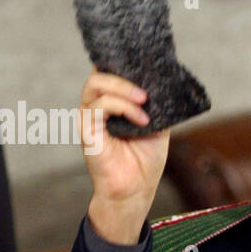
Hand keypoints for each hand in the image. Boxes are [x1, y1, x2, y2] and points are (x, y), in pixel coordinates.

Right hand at [80, 70, 169, 244]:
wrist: (137, 189)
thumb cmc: (145, 160)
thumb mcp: (158, 125)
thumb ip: (156, 103)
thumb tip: (164, 80)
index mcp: (111, 103)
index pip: (108, 71)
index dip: (121, 62)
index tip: (144, 62)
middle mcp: (96, 107)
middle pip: (99, 73)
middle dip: (124, 77)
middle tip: (145, 93)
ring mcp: (89, 117)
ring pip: (96, 85)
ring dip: (123, 90)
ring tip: (144, 103)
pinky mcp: (86, 130)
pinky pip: (98, 106)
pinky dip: (122, 107)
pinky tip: (141, 120)